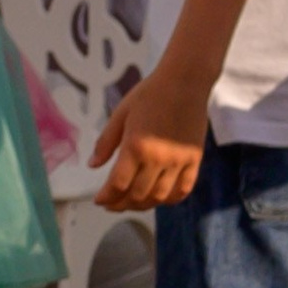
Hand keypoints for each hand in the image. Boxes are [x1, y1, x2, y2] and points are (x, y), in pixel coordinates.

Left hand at [91, 65, 210, 208]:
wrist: (185, 82)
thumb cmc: (149, 94)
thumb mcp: (121, 114)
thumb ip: (106, 142)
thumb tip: (92, 165)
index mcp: (136, 147)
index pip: (118, 184)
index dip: (107, 197)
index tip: (99, 200)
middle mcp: (158, 159)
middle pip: (138, 194)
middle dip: (121, 204)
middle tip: (112, 204)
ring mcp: (178, 162)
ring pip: (160, 196)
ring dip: (143, 205)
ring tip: (131, 203)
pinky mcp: (194, 160)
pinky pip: (183, 189)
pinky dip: (170, 199)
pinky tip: (159, 198)